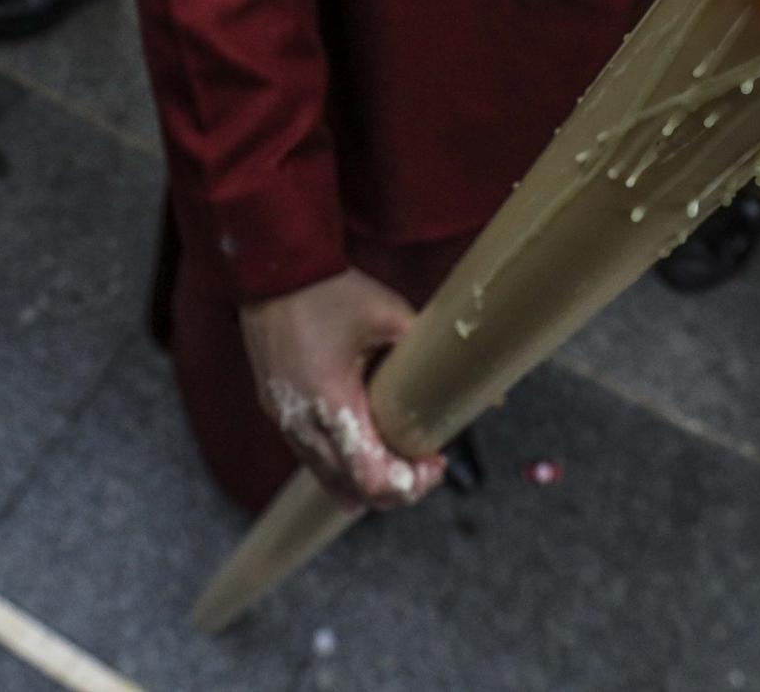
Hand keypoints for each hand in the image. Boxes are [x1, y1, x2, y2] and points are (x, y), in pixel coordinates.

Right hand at [241, 269, 447, 510]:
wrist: (271, 268)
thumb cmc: (329, 290)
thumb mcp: (389, 315)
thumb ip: (432, 352)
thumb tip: (488, 388)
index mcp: (330, 402)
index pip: (370, 478)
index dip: (409, 484)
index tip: (435, 462)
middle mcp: (301, 422)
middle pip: (352, 491)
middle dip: (395, 487)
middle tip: (425, 464)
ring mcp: (284, 420)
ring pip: (329, 481)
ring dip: (367, 479)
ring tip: (400, 453)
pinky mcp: (277, 411)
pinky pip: (312, 458)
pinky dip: (343, 464)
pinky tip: (367, 438)